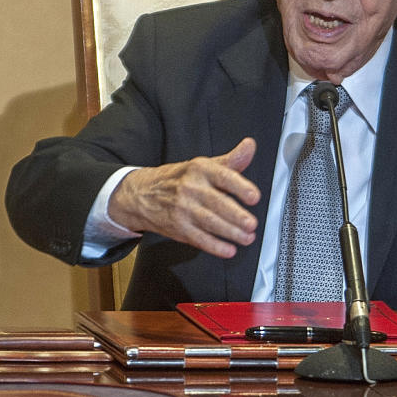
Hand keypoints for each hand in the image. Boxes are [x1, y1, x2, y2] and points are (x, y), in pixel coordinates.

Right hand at [107, 137, 260, 258]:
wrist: (142, 194)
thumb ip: (231, 160)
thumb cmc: (178, 179)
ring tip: (247, 237)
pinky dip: (214, 246)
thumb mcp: (204, 165)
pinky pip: (198, 239)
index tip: (254, 196)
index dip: (240, 187)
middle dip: (236, 215)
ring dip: (230, 232)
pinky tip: (228, 250)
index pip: (223, 176)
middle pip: (217, 202)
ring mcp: (183, 209)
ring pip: (209, 222)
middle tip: (251, 223)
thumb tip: (250, 146)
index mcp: (200, 169)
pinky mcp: (178, 228)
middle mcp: (191, 188)